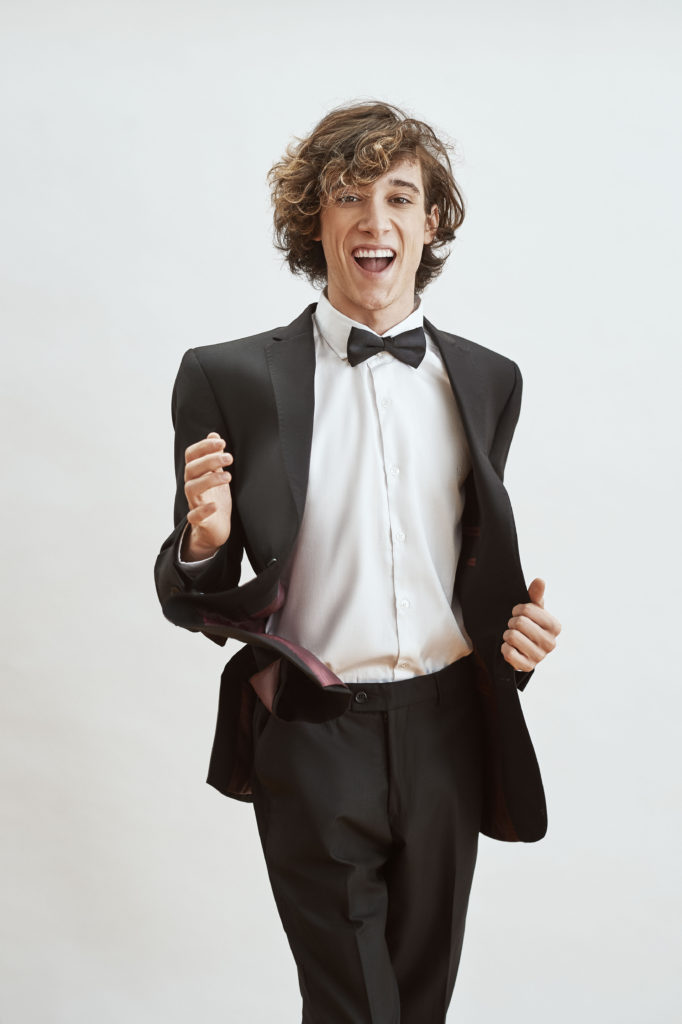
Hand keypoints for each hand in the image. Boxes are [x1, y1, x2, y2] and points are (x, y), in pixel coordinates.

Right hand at [181, 432, 232, 560]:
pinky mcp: (199, 521)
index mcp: (196, 474)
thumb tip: (213, 434)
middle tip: (230, 457)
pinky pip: (194, 515)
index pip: (191, 455)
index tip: (221, 442)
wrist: (215, 529)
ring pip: (191, 488)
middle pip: (191, 469)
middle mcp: (192, 486)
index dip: (203, 446)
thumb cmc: (216, 498)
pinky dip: (203, 510)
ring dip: (209, 480)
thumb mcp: (217, 474)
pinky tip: (215, 506)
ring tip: (229, 476)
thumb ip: (214, 456)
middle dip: (210, 460)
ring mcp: (194, 503)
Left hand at [501, 578, 560, 672]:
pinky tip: (510, 647)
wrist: (522, 647)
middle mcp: (551, 643)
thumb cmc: (529, 623)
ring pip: (512, 637)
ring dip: (507, 634)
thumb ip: (535, 594)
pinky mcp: (527, 667)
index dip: (517, 609)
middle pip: (519, 623)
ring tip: (512, 636)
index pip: (527, 609)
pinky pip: (508, 653)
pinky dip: (504, 648)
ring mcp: (540, 657)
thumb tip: (540, 580)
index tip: (518, 613)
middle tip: (514, 626)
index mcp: (555, 626)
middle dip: (512, 622)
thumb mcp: (532, 608)